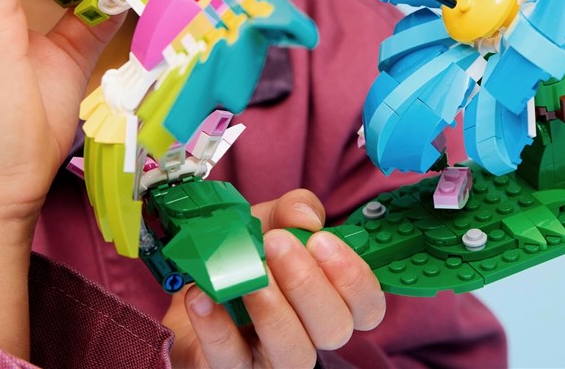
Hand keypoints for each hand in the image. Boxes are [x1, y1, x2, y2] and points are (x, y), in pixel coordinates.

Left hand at [165, 189, 386, 367]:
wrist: (197, 280)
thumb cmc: (249, 253)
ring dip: (272, 309)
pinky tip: (202, 295)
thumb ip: (295, 210)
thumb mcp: (273, 220)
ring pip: (293, 353)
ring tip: (249, 275)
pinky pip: (229, 359)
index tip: (321, 240)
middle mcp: (311, 335)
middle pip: (334, 329)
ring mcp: (273, 359)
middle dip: (308, 283)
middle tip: (277, 243)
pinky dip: (216, 326)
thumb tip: (306, 219)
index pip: (368, 306)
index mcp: (333, 301)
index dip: (353, 278)